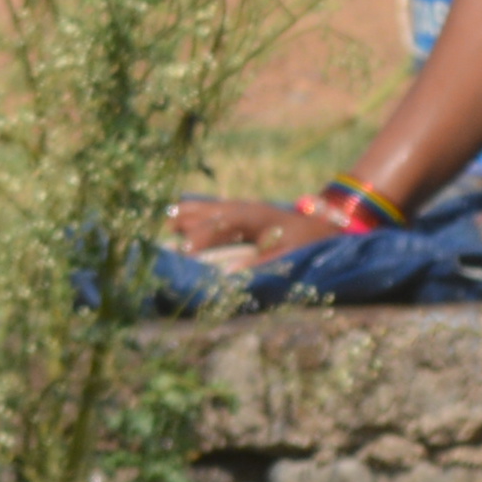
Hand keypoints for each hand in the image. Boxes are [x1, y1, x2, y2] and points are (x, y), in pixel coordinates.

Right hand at [165, 196, 345, 256]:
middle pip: (203, 210)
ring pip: (203, 207)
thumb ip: (259, 264)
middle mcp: (240, 207)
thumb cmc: (305, 240)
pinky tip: (176, 220)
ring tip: (160, 228)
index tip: (182, 252)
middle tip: (159, 239)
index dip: (198, 236)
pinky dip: (191, 214)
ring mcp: (238, 207)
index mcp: (251, 216)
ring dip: (183, 216)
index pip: (218, 223)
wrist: (322, 223)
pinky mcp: (238, 212)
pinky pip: (208, 210)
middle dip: (182, 223)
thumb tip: (229, 274)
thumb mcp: (288, 255)